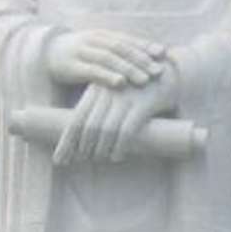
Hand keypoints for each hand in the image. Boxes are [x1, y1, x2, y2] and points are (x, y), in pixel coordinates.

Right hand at [47, 28, 166, 89]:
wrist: (49, 53)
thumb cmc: (83, 54)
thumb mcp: (101, 49)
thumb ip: (121, 53)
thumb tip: (153, 61)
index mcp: (105, 35)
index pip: (128, 39)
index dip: (146, 45)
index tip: (163, 54)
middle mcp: (95, 40)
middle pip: (121, 48)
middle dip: (141, 59)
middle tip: (158, 72)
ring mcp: (82, 52)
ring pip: (108, 58)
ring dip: (128, 68)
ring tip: (144, 80)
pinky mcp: (72, 66)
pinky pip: (91, 70)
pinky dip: (107, 76)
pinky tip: (120, 83)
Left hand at [53, 70, 182, 164]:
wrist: (170, 70)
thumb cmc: (139, 88)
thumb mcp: (115, 93)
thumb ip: (102, 110)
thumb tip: (87, 139)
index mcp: (96, 90)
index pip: (75, 119)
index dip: (66, 141)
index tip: (60, 159)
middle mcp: (107, 93)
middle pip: (87, 125)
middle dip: (80, 148)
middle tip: (78, 161)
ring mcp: (124, 98)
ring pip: (105, 129)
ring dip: (100, 149)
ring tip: (100, 159)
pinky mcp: (142, 103)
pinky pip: (127, 130)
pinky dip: (120, 146)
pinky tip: (118, 156)